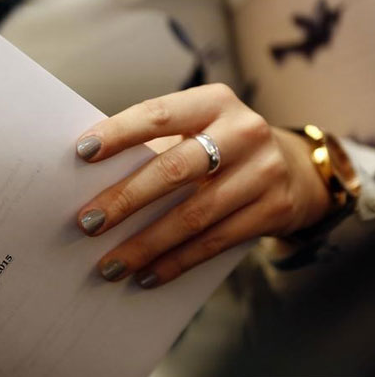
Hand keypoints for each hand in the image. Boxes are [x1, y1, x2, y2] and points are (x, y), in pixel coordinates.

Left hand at [75, 84, 331, 287]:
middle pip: (174, 169)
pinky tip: (147, 274)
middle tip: (88, 222)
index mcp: (214, 102)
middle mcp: (243, 132)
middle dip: (126, 199)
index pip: (159, 115)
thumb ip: (157, 147)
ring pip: (193, 215)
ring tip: (110, 264)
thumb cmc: (222, 148)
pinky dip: (176, 262)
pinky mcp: (274, 210)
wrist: (294, 169)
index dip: (119, 133)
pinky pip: (214, 243)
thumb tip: (95, 183)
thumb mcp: (198, 131)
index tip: (82, 153)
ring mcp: (263, 172)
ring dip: (146, 244)